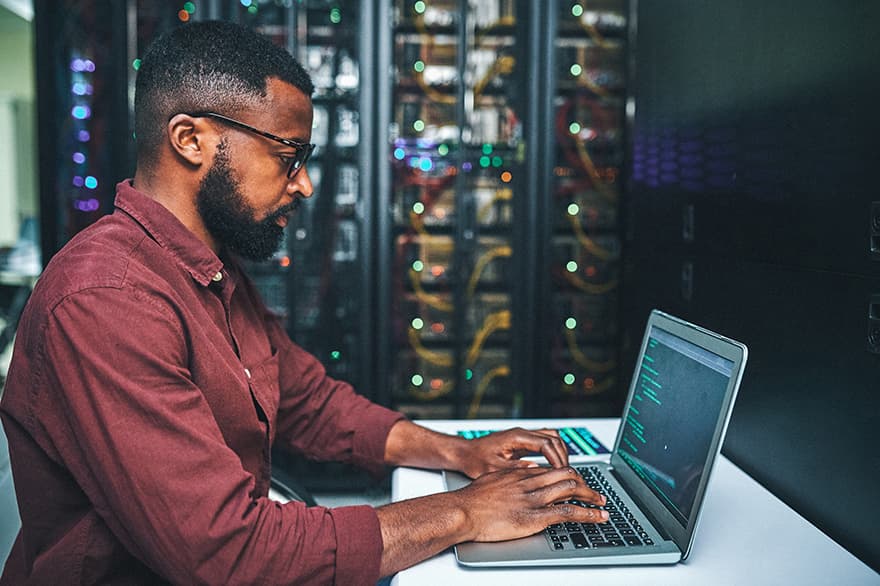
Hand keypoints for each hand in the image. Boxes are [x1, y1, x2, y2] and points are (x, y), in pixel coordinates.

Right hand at [454, 466, 607, 542]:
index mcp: (520, 473)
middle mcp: (530, 482)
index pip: (552, 469)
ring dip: (591, 496)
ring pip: (571, 489)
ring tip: (602, 504)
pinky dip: (587, 514)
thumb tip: (516, 482)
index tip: (577, 482)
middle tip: (596, 493)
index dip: (569, 476)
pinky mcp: (534, 516)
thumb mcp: (492, 481)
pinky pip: (567, 513)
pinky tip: (598, 517)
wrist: (462, 510)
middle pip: (566, 475)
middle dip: (585, 484)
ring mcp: (534, 498)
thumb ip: (508, 480)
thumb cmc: (471, 500)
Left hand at [455, 427, 568, 478]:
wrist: (465, 453)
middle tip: (566, 474)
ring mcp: (523, 437)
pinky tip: (553, 468)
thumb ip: (514, 470)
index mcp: (516, 437)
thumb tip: (536, 471)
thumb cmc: (475, 460)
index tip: (562, 472)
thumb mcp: (493, 469)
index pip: (546, 443)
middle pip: (553, 438)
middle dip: (563, 456)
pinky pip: (545, 444)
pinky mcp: (522, 443)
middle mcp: (522, 434)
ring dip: (560, 453)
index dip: (557, 458)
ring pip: (551, 438)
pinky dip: (553, 453)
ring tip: (562, 472)